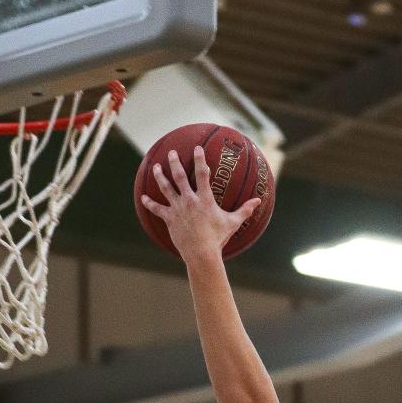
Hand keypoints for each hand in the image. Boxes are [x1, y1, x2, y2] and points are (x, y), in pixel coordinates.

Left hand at [141, 147, 261, 263]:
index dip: (200, 159)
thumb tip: (258, 201)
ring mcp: (178, 209)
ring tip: (156, 167)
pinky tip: (142, 197)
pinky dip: (149, 203)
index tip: (197, 148)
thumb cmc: (218, 238)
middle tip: (171, 152)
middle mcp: (189, 201)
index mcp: (205, 199)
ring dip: (160, 177)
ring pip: (166, 189)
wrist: (201, 253)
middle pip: (180, 176)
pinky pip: (157, 209)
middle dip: (175, 162)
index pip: (203, 174)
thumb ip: (245, 210)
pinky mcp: (170, 219)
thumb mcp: (233, 223)